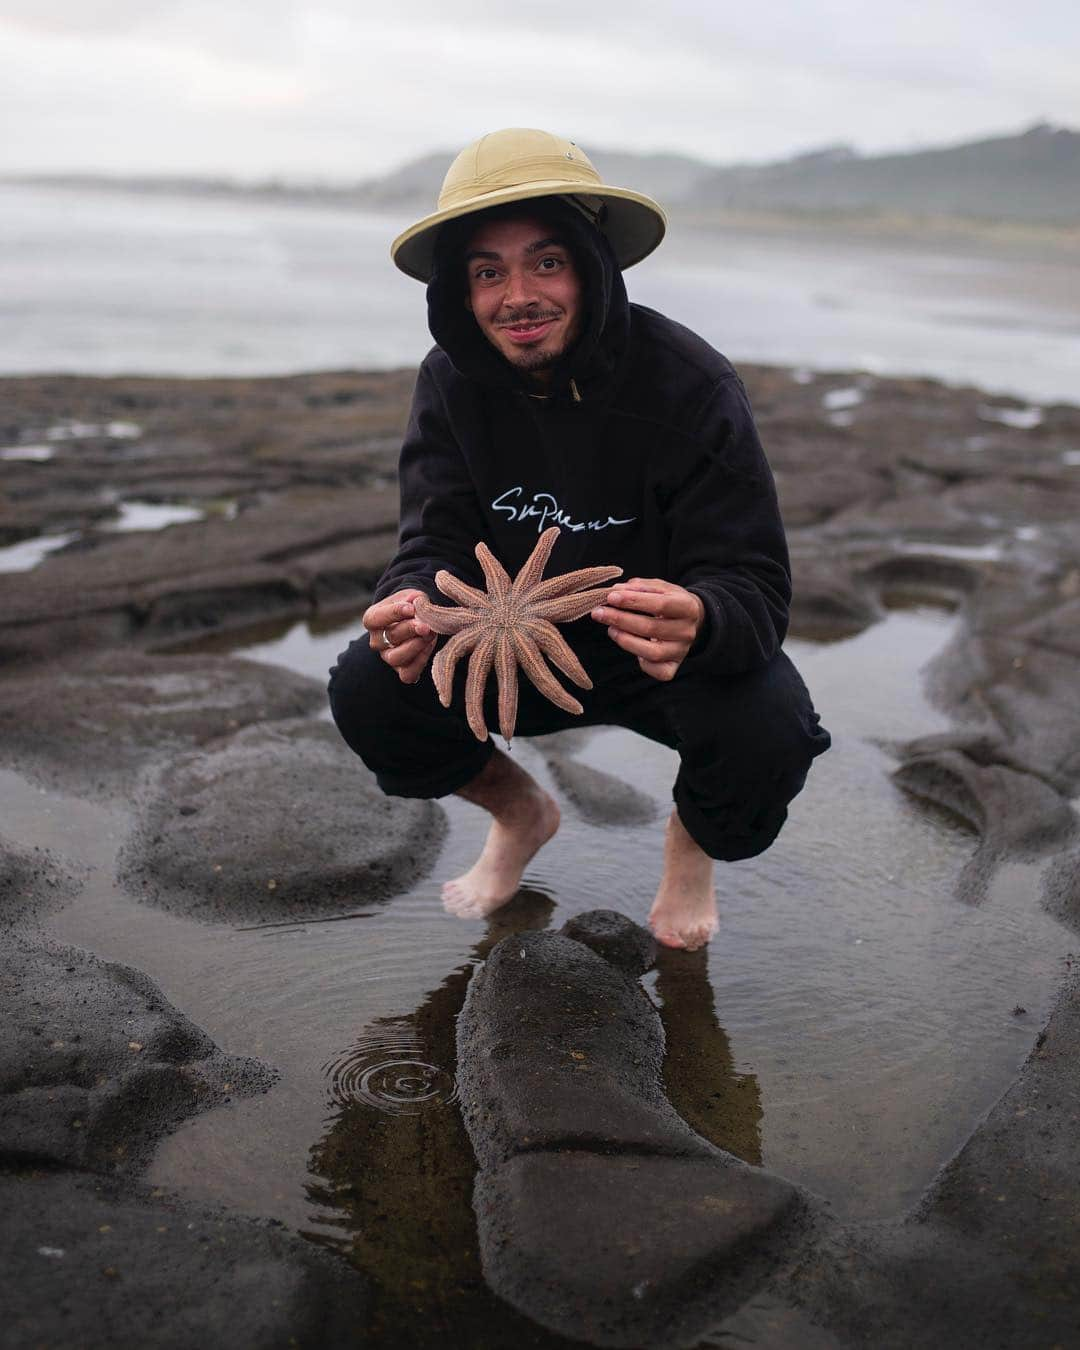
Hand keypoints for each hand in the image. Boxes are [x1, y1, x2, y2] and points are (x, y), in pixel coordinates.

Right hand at [362, 588, 436, 684]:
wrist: (416, 620)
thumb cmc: (411, 606)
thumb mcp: (411, 597)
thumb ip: (413, 598)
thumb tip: (415, 600)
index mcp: (372, 620)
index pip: (376, 618)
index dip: (394, 613)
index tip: (411, 609)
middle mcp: (377, 640)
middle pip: (389, 637)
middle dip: (410, 630)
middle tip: (425, 625)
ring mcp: (387, 657)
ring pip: (396, 658)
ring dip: (416, 646)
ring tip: (430, 634)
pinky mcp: (401, 670)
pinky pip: (408, 674)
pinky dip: (420, 662)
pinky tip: (429, 646)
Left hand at [590, 578, 705, 680]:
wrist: (692, 620)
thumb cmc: (670, 601)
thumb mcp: (659, 588)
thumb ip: (639, 588)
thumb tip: (615, 591)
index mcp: (687, 607)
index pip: (660, 605)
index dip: (633, 601)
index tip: (611, 597)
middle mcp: (688, 631)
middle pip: (651, 628)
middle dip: (620, 620)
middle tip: (599, 613)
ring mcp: (681, 651)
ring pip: (652, 652)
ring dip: (625, 640)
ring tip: (610, 629)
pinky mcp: (674, 666)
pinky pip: (657, 671)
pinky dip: (641, 662)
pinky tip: (630, 645)